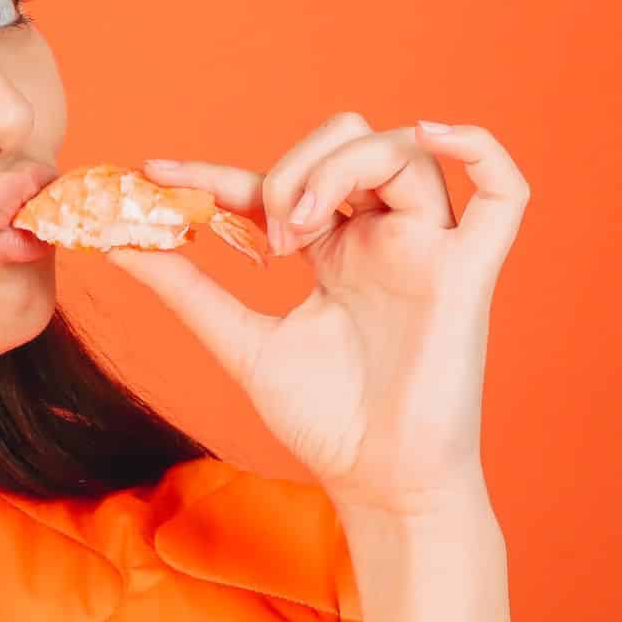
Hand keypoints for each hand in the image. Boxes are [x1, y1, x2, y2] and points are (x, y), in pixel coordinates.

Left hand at [106, 112, 530, 518]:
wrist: (376, 483)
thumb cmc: (324, 422)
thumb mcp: (238, 343)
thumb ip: (186, 290)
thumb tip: (116, 244)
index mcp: (335, 251)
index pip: (277, 182)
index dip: (215, 171)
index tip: (154, 173)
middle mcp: (384, 239)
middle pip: (352, 141)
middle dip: (296, 166)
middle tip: (267, 230)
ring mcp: (429, 251)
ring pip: (405, 152)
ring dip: (341, 168)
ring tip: (299, 227)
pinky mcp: (467, 275)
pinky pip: (505, 192)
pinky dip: (479, 146)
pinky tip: (432, 139)